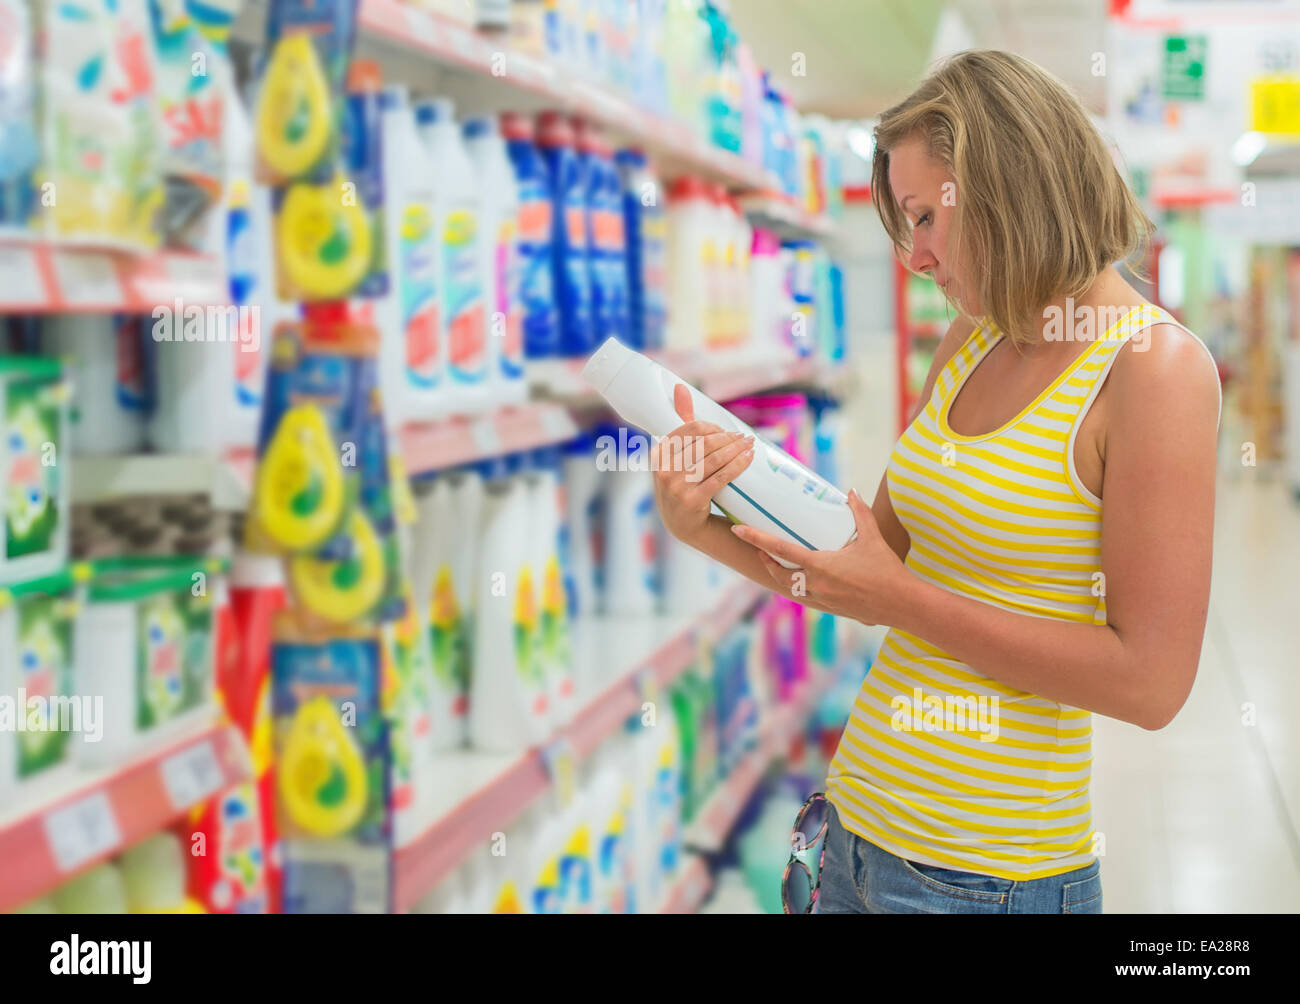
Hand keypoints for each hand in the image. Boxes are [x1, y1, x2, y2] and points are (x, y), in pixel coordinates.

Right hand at [651, 383, 754, 544]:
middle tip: (745, 437)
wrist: (683, 525)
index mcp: (657, 454)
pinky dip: (739, 465)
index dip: (712, 427)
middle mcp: (663, 469)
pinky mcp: (692, 500)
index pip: (690, 429)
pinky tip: (749, 459)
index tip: (726, 431)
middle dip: (729, 438)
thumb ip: (679, 421)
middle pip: (705, 443)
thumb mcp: (675, 456)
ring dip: (737, 449)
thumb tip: (680, 387)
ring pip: (715, 459)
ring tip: (750, 445)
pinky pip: (722, 477)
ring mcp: (676, 486)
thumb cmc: (681, 483)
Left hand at [731, 488, 911, 625]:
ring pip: (791, 588)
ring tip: (775, 563)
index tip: (739, 530)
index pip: (781, 549)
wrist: (902, 604)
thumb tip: (851, 490)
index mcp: (822, 566)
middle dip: (766, 561)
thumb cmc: (887, 570)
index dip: (757, 539)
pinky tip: (801, 580)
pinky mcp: (832, 608)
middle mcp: (817, 585)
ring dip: (780, 576)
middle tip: (759, 549)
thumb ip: (860, 512)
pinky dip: (798, 587)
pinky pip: (806, 597)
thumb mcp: (873, 537)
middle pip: (779, 574)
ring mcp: (823, 599)